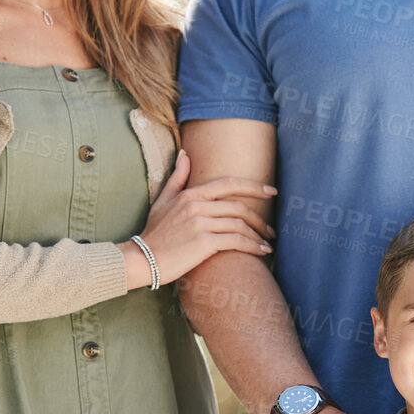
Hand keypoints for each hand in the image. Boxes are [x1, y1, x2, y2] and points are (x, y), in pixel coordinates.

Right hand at [133, 149, 275, 283]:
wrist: (142, 259)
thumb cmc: (154, 232)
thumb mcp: (163, 201)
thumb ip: (178, 178)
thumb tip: (185, 154)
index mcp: (190, 194)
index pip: (229, 184)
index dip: (253, 186)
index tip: (271, 191)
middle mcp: (197, 205)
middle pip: (239, 206)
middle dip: (259, 218)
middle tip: (270, 229)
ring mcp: (200, 223)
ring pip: (239, 224)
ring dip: (258, 235)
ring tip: (266, 244)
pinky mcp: (203, 242)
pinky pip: (235, 241)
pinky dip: (252, 246)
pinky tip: (260, 252)